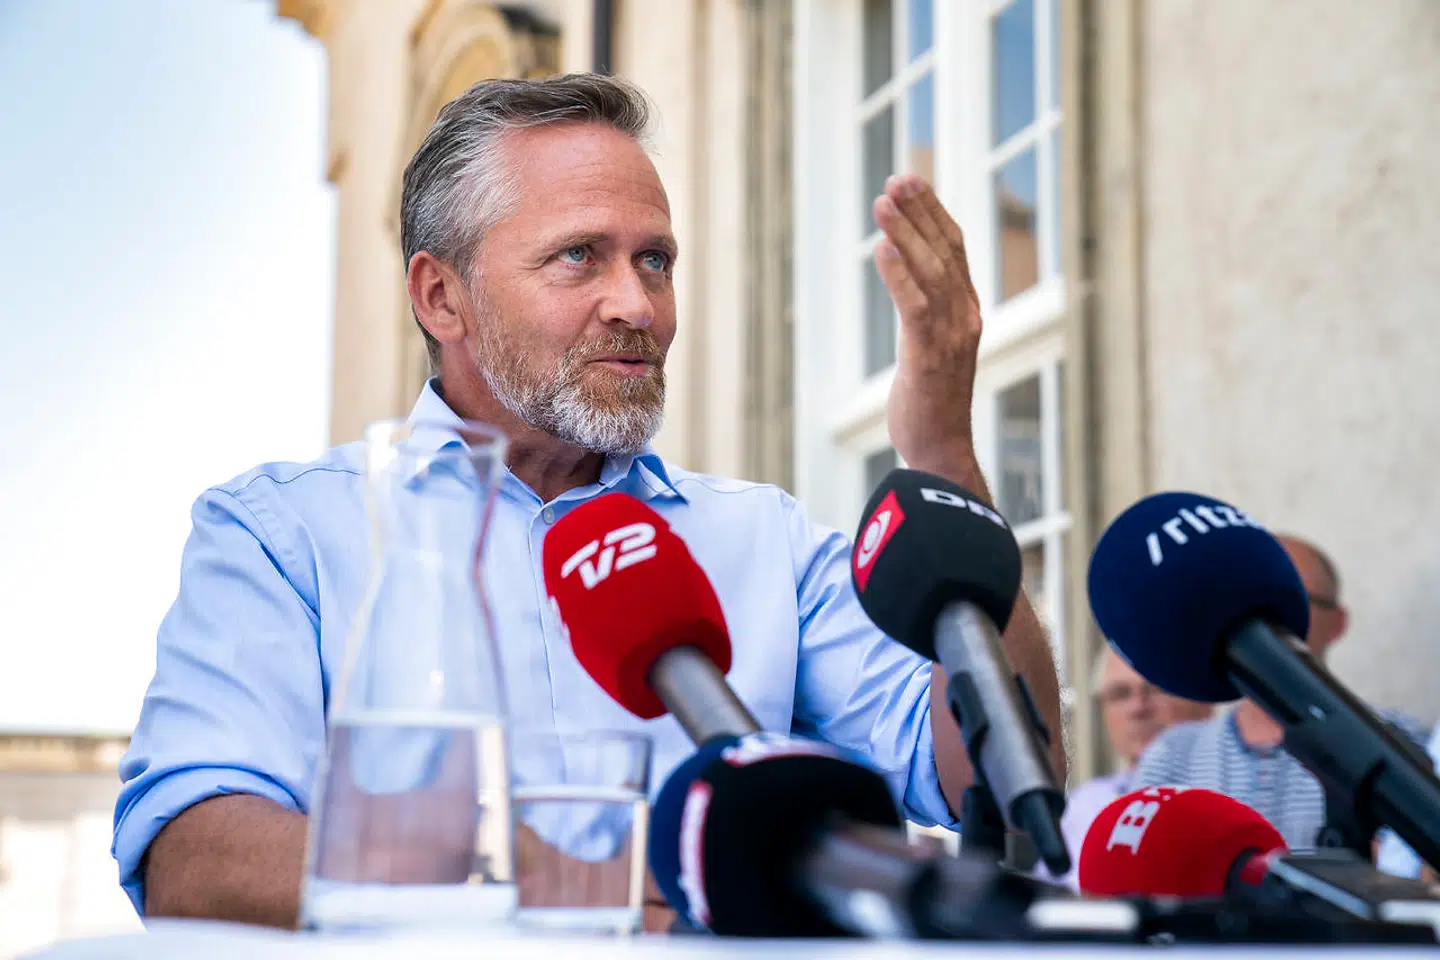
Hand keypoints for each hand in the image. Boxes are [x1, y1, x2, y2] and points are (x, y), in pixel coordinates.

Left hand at [874, 174, 982, 477]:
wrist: (941, 450)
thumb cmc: (931, 403)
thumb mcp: (933, 349)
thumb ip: (927, 315)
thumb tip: (907, 286)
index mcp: (967, 311)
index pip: (955, 249)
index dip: (934, 213)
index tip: (912, 184)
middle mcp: (966, 316)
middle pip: (946, 249)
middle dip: (922, 210)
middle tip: (899, 177)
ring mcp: (952, 334)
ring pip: (931, 270)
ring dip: (906, 232)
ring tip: (883, 201)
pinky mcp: (931, 353)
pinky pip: (915, 304)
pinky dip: (898, 273)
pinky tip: (880, 248)